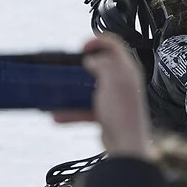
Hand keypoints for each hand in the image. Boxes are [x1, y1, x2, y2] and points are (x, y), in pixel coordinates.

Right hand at [53, 34, 150, 158]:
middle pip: (101, 65)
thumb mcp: (112, 81)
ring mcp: (114, 98)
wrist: (125, 145)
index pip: (115, 45)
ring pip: (90, 88)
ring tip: (59, 90)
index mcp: (127, 70)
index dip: (98, 41)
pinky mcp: (106, 113)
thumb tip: (92, 60)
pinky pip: (85, 108)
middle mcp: (122, 82)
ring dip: (73, 90)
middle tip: (70, 66)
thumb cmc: (123, 112)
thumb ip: (103, 65)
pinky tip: (58, 114)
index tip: (81, 47)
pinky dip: (72, 111)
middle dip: (82, 65)